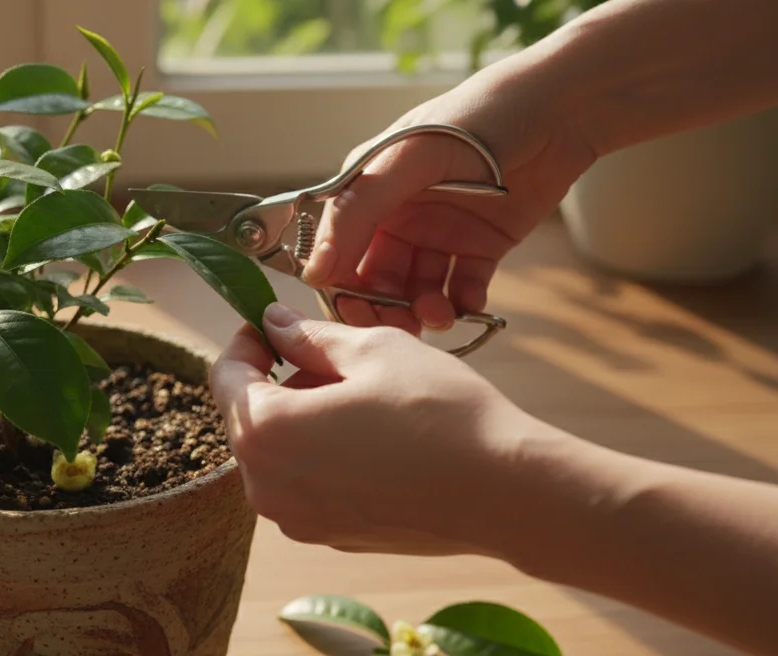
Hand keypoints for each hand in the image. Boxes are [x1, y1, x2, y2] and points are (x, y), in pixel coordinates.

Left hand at [210, 303, 539, 556]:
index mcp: (265, 432)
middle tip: (334, 358)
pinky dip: (322, 457)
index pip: (226, 376)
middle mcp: (265, 486)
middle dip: (278, 382)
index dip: (247, 342)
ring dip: (302, 420)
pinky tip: (374, 442)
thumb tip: (272, 323)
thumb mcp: (372, 350)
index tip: (274, 325)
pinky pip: (305, 485)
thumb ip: (308, 336)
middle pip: (249, 418)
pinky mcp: (327, 538)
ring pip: (277, 453)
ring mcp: (295, 520)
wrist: (505, 494)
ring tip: (363, 399)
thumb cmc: (440, 414)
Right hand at [303, 62, 597, 333]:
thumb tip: (314, 272)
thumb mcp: (408, 158)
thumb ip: (358, 212)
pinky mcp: (479, 247)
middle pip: (374, 281)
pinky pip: (461, 289)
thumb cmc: (478, 116)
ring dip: (423, 311)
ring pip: (416, 291)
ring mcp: (438, 234)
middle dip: (382, 310)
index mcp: (368, 193)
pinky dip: (462, 304)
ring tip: (441, 316)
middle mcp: (397, 217)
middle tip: (399, 329)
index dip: (340, 289)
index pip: (337, 254)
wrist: (561, 107)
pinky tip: (470, 304)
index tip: (354, 316)